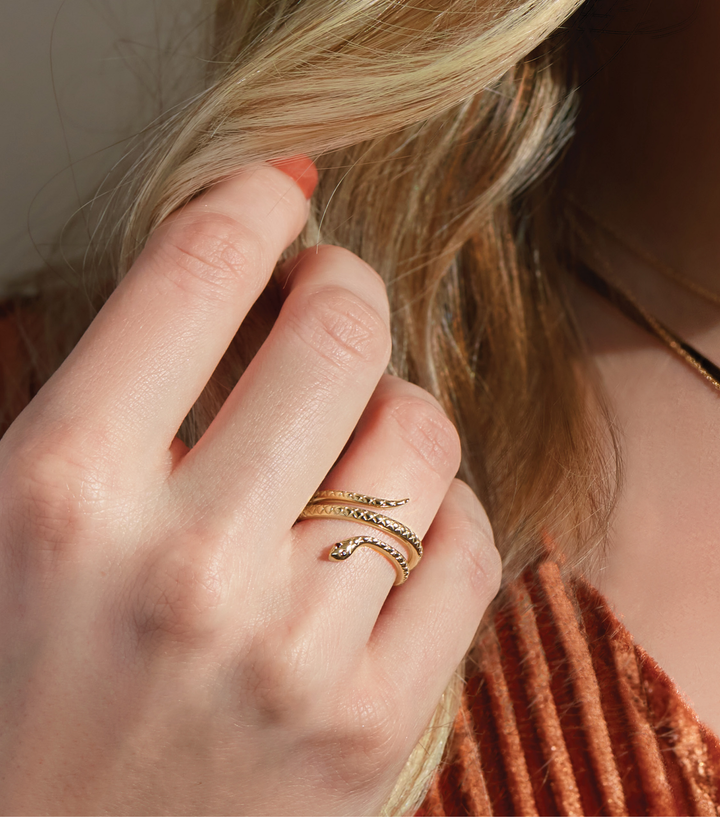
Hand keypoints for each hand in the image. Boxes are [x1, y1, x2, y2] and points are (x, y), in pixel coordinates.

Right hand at [0, 162, 500, 814]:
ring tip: (356, 422)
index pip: (200, 268)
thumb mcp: (4, 512)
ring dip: (396, 402)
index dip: (254, 201)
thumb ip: (99, 390)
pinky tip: (392, 525)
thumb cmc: (8, 680)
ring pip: (422, 433)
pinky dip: (441, 513)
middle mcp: (183, 569)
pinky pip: (466, 551)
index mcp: (60, 490)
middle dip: (342, 283)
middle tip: (329, 290)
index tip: (281, 193)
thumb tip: (216, 267)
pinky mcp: (368, 734)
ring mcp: (291, 658)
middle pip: (339, 333)